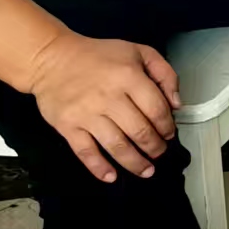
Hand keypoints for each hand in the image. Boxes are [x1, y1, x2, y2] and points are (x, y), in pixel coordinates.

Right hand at [28, 32, 181, 182]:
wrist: (52, 59)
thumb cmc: (99, 56)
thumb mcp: (138, 51)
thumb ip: (164, 73)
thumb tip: (176, 104)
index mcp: (129, 77)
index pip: (156, 109)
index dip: (167, 126)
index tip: (169, 134)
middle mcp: (109, 97)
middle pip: (139, 131)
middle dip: (154, 147)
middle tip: (159, 153)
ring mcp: (86, 114)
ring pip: (116, 145)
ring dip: (134, 162)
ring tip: (146, 171)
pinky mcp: (67, 126)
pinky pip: (85, 152)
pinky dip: (99, 167)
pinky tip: (111, 177)